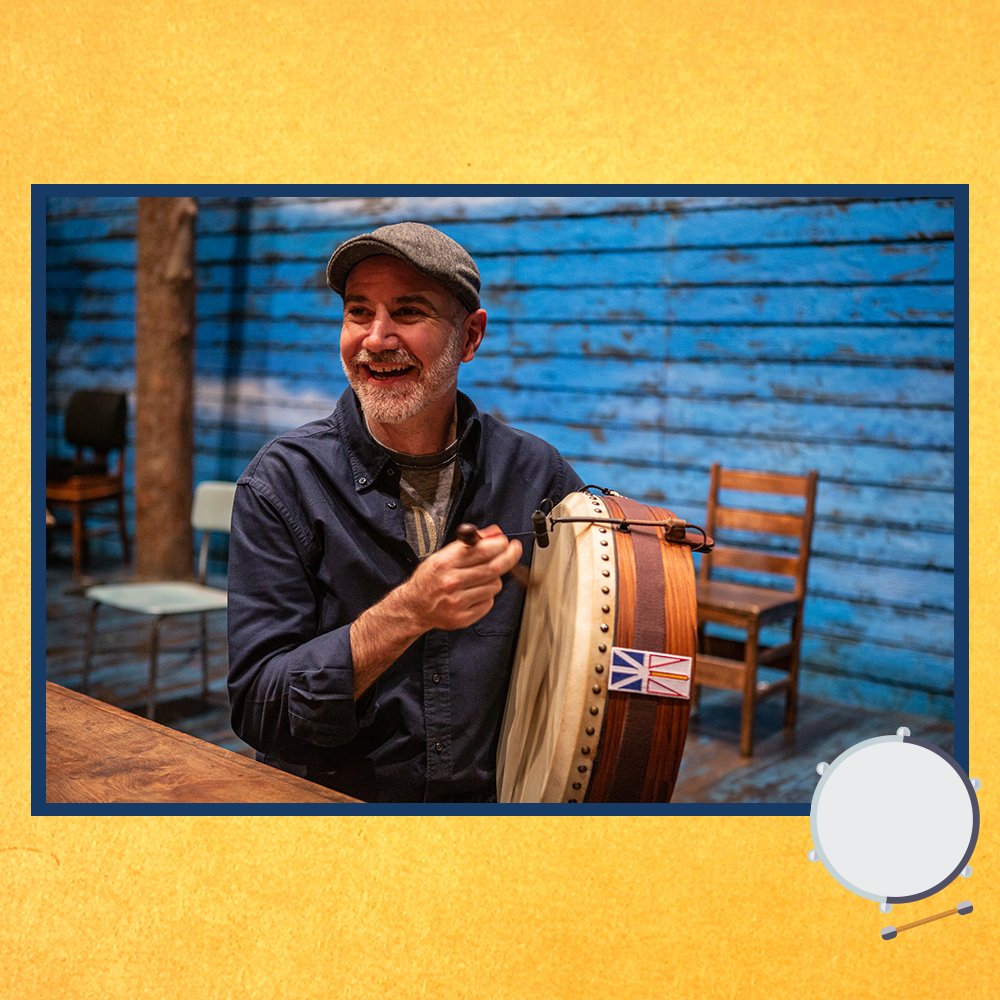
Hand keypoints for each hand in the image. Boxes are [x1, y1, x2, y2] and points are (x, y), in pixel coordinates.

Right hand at [400, 524, 521, 631]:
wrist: (414, 607)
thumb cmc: (430, 579)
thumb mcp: (443, 555)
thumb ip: (469, 544)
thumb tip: (494, 533)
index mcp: (444, 563)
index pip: (481, 551)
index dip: (499, 544)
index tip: (506, 541)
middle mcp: (450, 582)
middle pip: (493, 568)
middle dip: (509, 557)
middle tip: (514, 550)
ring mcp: (457, 602)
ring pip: (494, 585)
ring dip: (494, 578)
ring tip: (480, 578)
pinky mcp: (463, 618)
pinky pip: (489, 602)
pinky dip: (487, 596)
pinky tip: (474, 593)